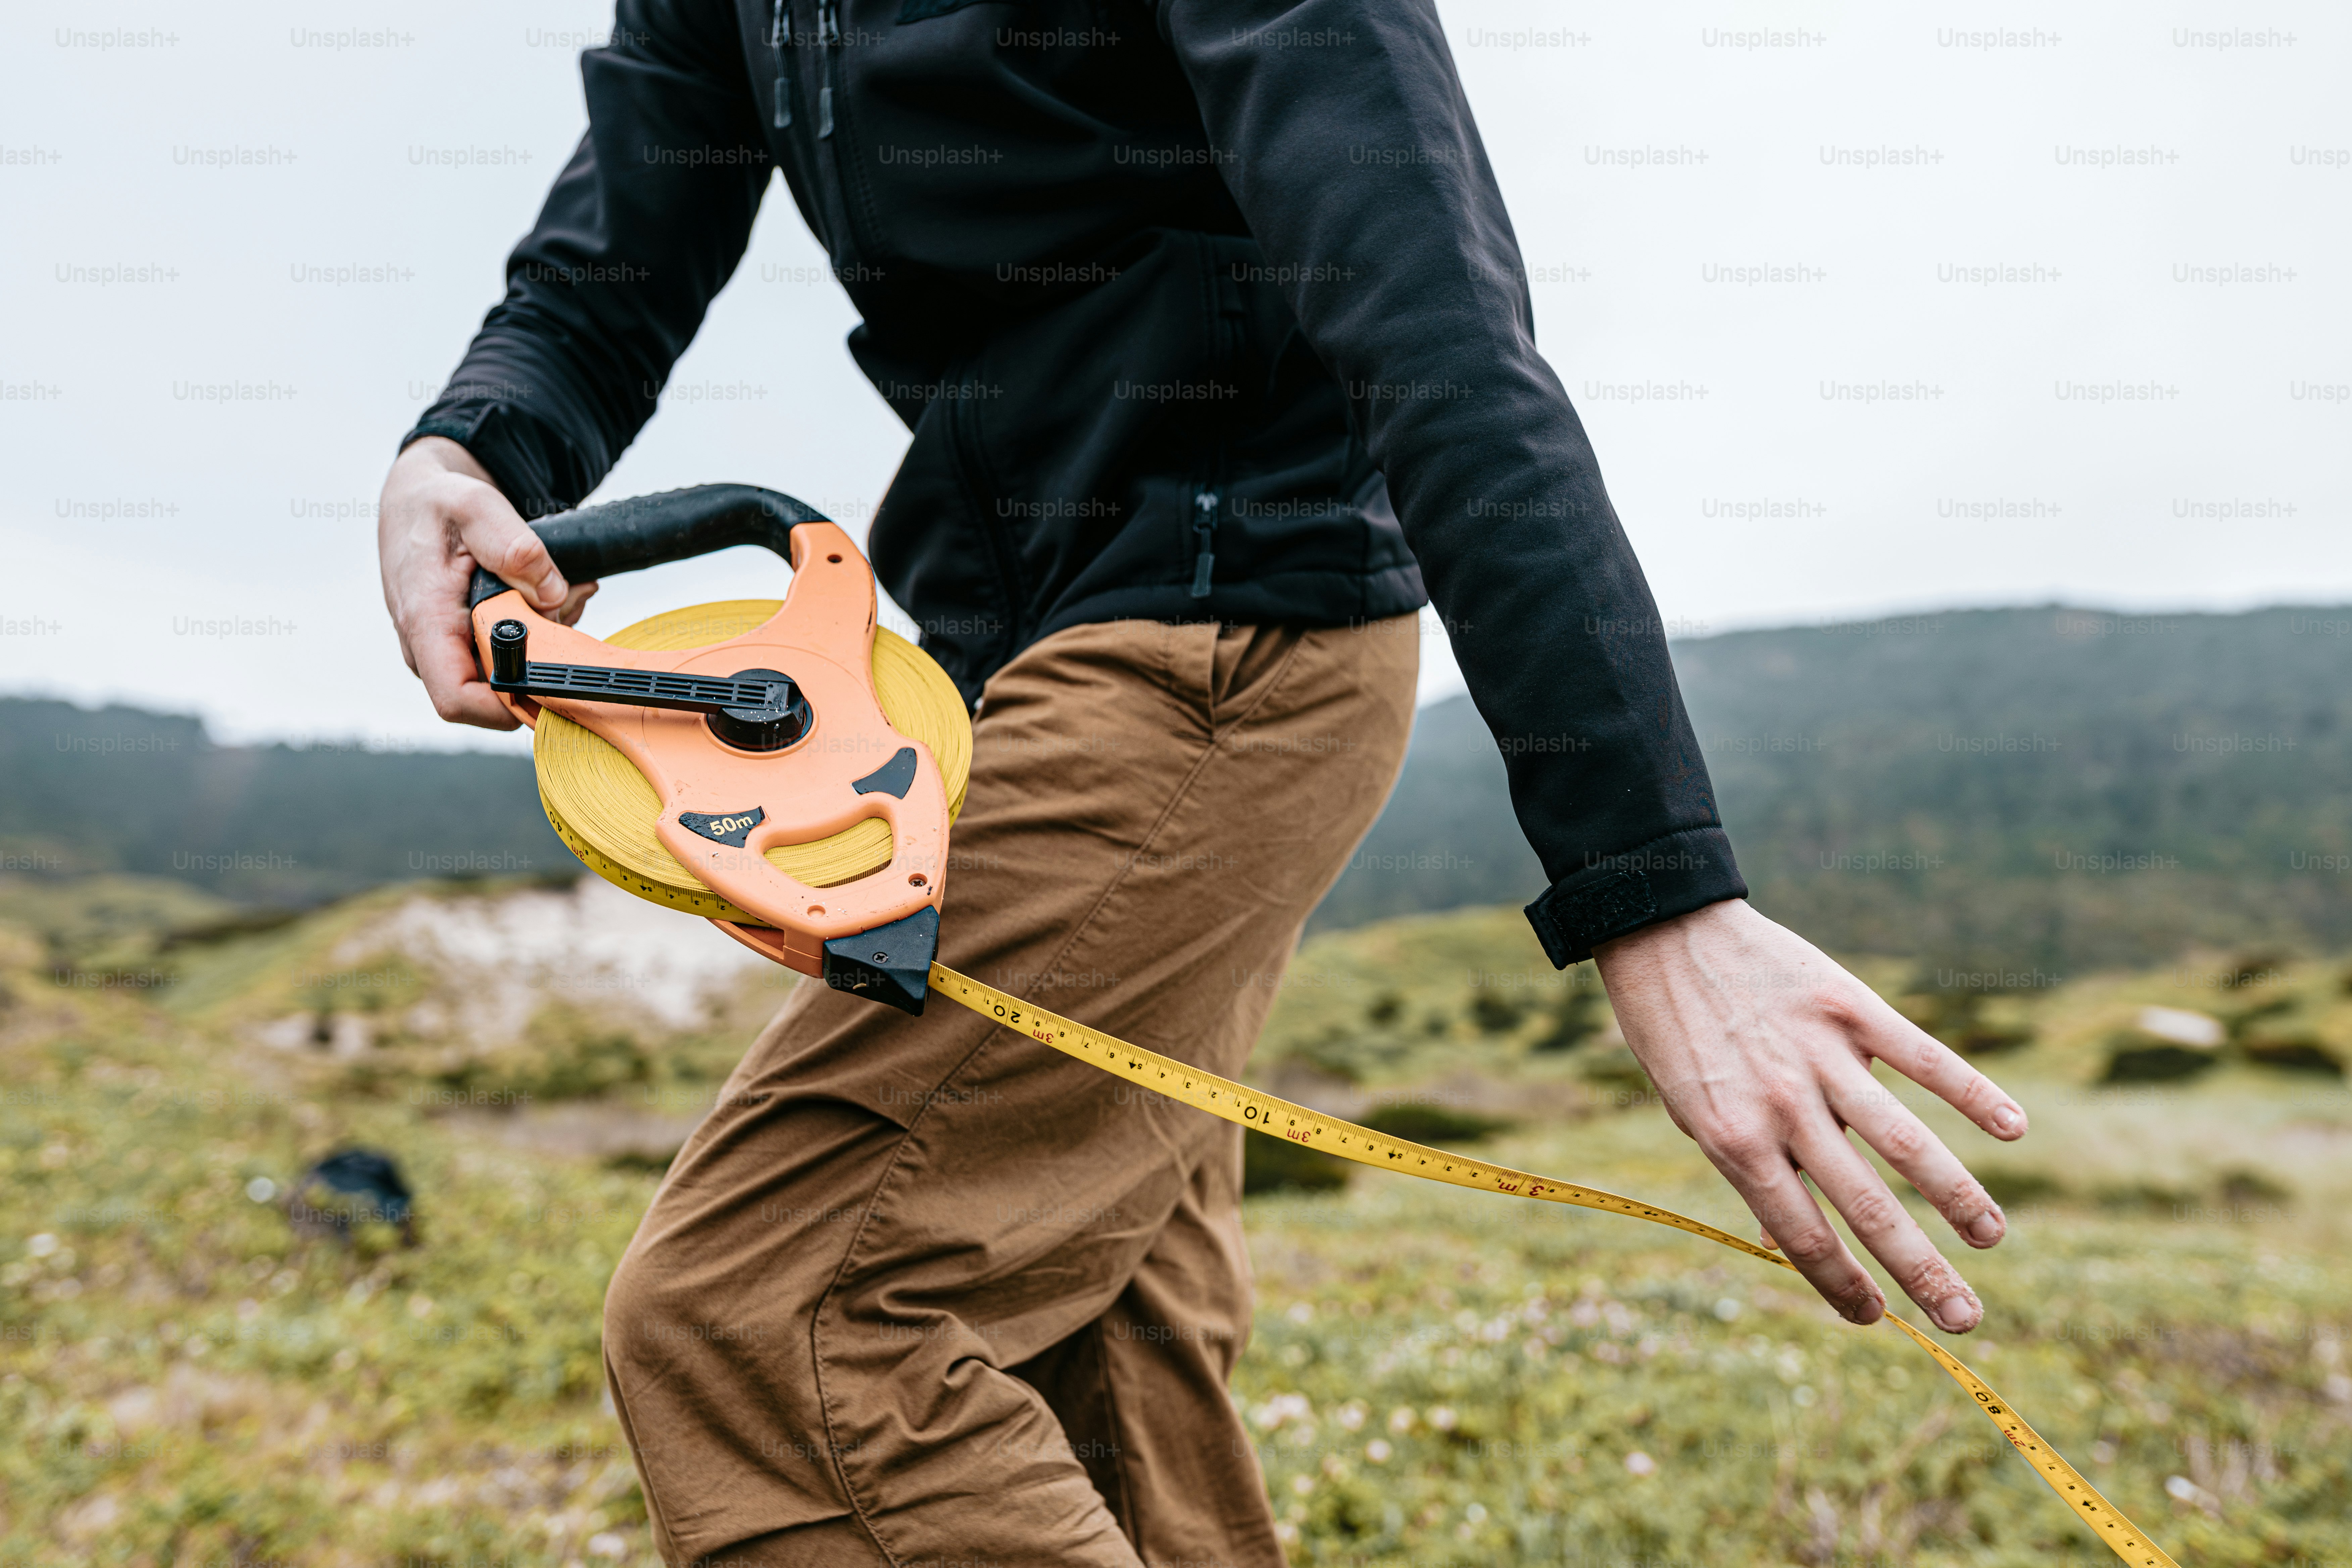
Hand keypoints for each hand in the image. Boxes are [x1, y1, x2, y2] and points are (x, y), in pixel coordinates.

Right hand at [377, 436, 596, 727]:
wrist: (417, 501)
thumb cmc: (434, 504)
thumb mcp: (473, 505)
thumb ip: (513, 547)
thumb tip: (550, 592)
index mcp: (425, 621)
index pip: (456, 698)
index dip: (504, 707)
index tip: (546, 683)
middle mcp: (432, 646)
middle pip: (494, 694)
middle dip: (542, 662)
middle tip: (568, 604)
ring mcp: (449, 647)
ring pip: (509, 675)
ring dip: (546, 642)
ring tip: (559, 590)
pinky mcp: (465, 641)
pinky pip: (510, 656)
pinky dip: (539, 632)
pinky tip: (546, 595)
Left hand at [1593, 898, 2026, 1332]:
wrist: (1664, 933)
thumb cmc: (1675, 1033)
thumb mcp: (1691, 1110)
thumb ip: (1746, 1168)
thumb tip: (1785, 1245)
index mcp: (1733, 1140)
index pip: (1802, 1235)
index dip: (1842, 1285)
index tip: (1875, 1318)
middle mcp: (1780, 1105)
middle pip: (1865, 1204)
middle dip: (1919, 1270)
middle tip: (1965, 1319)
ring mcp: (1819, 1054)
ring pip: (1904, 1141)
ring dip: (1957, 1196)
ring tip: (1992, 1238)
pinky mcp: (1848, 1005)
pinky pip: (1921, 1056)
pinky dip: (1972, 1092)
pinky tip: (2014, 1127)